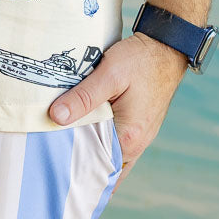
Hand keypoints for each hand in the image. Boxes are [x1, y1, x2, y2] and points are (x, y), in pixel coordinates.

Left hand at [47, 31, 187, 181]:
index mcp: (129, 138)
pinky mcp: (137, 126)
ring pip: (109, 156)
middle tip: (51, 162)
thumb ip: (83, 97)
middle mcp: (136, 144)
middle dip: (80, 166)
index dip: (74, 170)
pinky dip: (100, 144)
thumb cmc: (141, 61)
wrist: (166, 49)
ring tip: (62, 151)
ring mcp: (139, 136)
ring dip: (90, 154)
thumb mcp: (108, 74)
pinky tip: (83, 136)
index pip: (96, 167)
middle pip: (103, 166)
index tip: (52, 168)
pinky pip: (115, 144)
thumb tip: (56, 117)